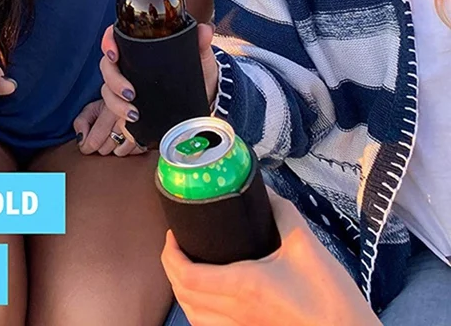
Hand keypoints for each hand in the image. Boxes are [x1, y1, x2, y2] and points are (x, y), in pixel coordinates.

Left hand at [73, 99, 145, 156]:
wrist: (142, 99)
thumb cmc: (113, 104)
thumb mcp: (94, 107)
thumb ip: (81, 122)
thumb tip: (81, 140)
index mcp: (111, 107)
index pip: (94, 140)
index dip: (87, 145)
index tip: (86, 144)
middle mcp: (127, 117)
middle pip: (105, 148)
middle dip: (100, 145)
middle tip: (102, 135)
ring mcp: (139, 128)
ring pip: (119, 152)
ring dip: (114, 147)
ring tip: (115, 135)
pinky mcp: (149, 136)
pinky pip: (133, 153)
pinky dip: (128, 149)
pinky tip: (126, 138)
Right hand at [98, 23, 217, 146]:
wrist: (203, 99)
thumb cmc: (197, 73)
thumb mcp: (199, 57)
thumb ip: (201, 42)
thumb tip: (205, 30)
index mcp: (139, 46)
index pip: (115, 37)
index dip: (107, 42)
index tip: (114, 53)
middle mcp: (128, 63)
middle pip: (107, 65)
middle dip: (113, 79)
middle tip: (130, 92)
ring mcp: (126, 84)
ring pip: (107, 88)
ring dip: (115, 101)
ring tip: (133, 111)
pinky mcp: (128, 103)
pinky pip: (114, 107)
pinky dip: (119, 113)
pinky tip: (132, 119)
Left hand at [161, 190, 378, 325]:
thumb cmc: (332, 298)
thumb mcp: (307, 246)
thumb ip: (281, 213)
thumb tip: (264, 191)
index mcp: (244, 286)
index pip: (187, 276)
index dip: (170, 255)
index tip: (173, 235)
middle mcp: (237, 313)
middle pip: (184, 297)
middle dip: (172, 270)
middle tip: (177, 246)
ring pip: (195, 318)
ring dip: (183, 294)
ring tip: (188, 269)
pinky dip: (199, 314)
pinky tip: (209, 299)